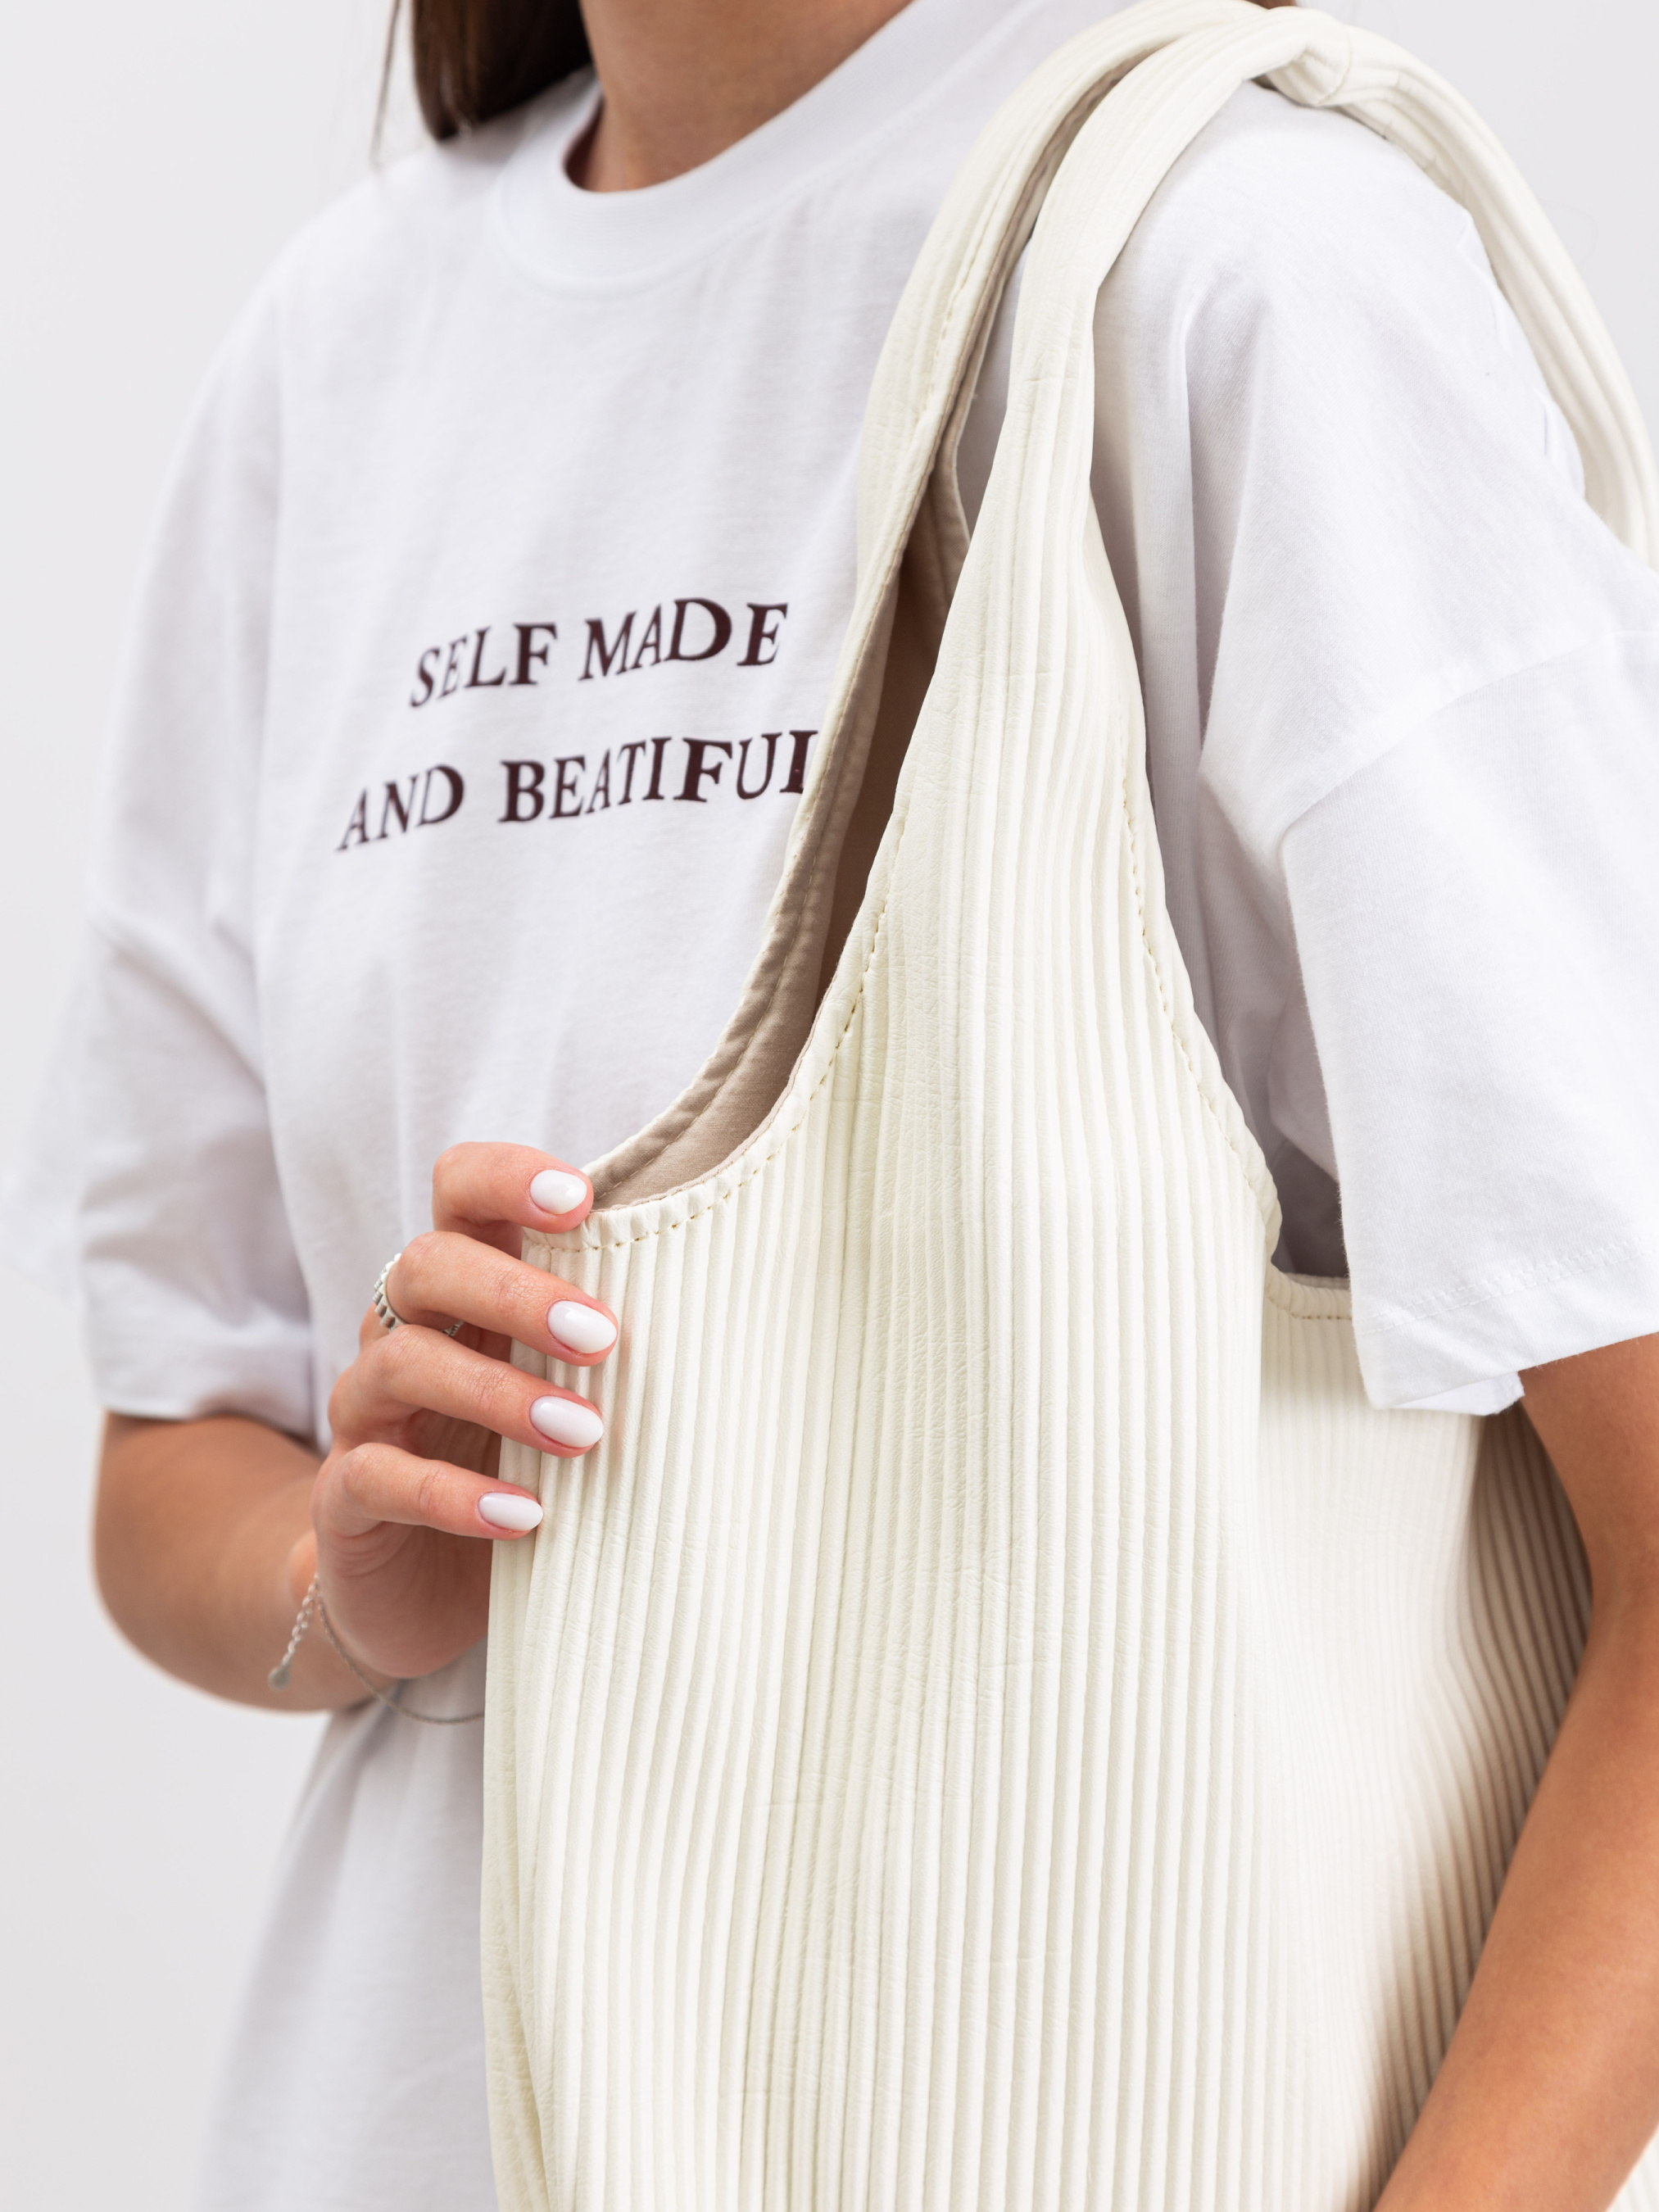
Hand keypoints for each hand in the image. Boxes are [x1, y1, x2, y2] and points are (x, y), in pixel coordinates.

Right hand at [297, 1142, 614, 1685]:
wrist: (419, 1590)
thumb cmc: (523, 1467)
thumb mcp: (570, 1395)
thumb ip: (615, 1345)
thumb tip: (745, 1310)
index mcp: (463, 1289)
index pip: (458, 1190)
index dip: (508, 1179)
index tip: (583, 1201)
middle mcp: (402, 1333)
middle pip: (426, 1265)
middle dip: (517, 1292)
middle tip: (603, 1337)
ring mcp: (365, 1413)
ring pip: (401, 1363)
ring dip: (497, 1392)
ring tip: (582, 1433)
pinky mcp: (346, 1496)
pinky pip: (378, 1475)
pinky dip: (452, 1494)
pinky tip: (523, 1516)